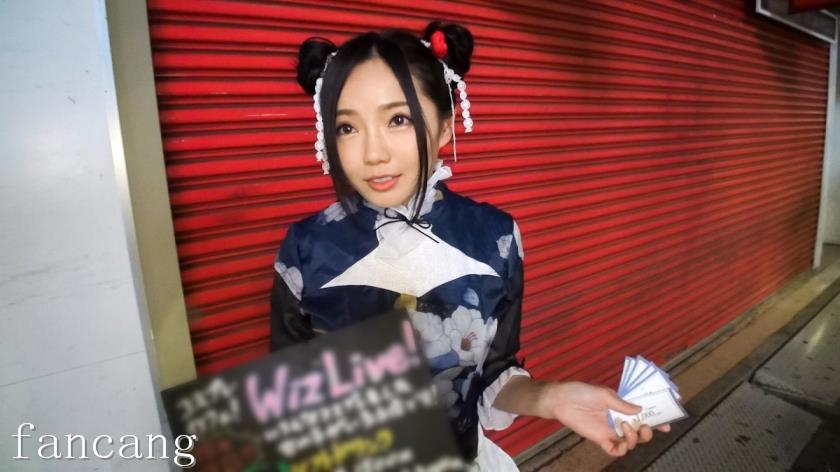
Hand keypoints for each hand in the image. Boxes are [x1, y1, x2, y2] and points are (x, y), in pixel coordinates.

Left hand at [539, 381, 670, 456]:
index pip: (643, 416)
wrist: (562, 400)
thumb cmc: (582, 392)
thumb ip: (623, 404)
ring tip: (625, 426)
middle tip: (647, 427)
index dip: (657, 421)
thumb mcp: (605, 394)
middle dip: (648, 432)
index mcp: (623, 408)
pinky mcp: (601, 439)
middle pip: (641, 433)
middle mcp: (619, 420)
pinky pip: (615, 450)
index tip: (667, 424)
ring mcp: (611, 431)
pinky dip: (621, 449)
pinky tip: (620, 440)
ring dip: (634, 438)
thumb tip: (641, 410)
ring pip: (631, 443)